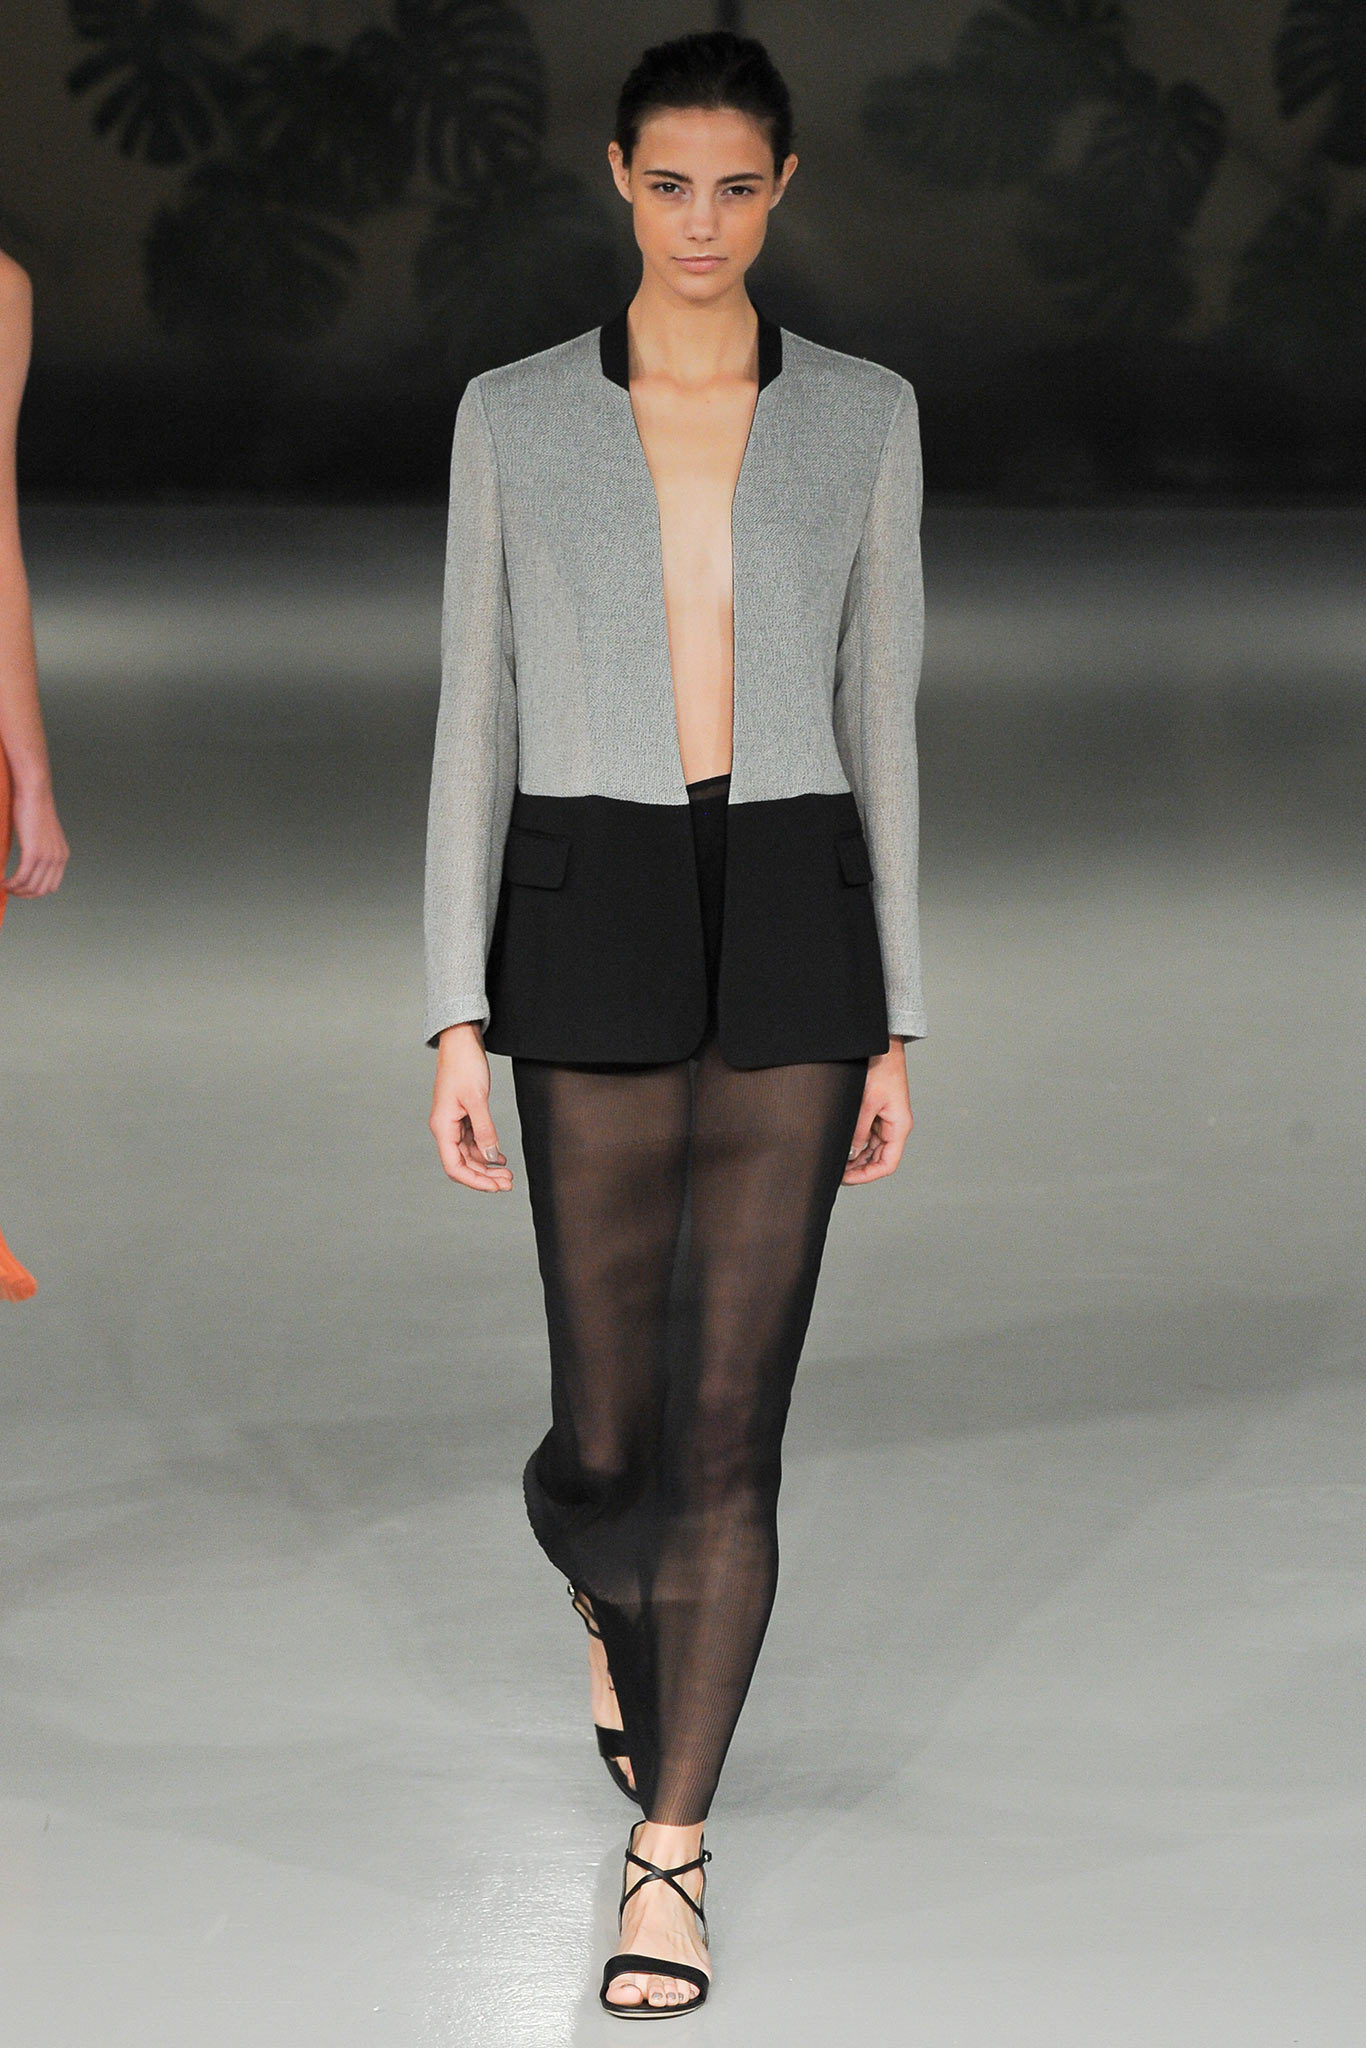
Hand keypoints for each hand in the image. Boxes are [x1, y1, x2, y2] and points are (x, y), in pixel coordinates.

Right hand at [3, 780, 67, 896]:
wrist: (34, 793)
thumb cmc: (34, 809)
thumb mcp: (42, 834)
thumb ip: (40, 850)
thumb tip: (29, 862)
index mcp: (62, 856)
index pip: (51, 886)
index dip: (34, 892)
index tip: (20, 889)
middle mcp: (57, 858)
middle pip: (41, 890)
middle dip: (23, 894)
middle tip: (9, 890)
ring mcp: (47, 857)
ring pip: (30, 886)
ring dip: (15, 890)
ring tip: (4, 886)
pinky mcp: (33, 853)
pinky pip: (21, 877)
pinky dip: (10, 883)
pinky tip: (2, 882)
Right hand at [429, 1022, 514, 1191]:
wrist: (461, 1040)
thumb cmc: (464, 1064)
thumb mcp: (477, 1099)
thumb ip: (484, 1130)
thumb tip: (491, 1157)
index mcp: (442, 1126)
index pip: (454, 1166)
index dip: (474, 1181)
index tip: (496, 1187)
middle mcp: (445, 1128)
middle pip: (462, 1164)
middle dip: (485, 1177)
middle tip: (509, 1184)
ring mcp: (454, 1123)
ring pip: (469, 1154)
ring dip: (487, 1166)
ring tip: (508, 1174)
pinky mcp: (463, 1116)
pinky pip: (473, 1141)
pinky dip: (487, 1151)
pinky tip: (501, 1158)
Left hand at [842, 1037, 912, 1183]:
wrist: (881, 1044)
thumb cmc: (881, 1068)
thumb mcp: (867, 1101)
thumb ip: (859, 1129)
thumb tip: (850, 1152)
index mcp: (899, 1126)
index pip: (887, 1164)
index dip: (867, 1175)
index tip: (846, 1178)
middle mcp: (894, 1127)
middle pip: (878, 1160)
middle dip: (859, 1169)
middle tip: (835, 1173)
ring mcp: (885, 1121)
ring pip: (871, 1150)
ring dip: (855, 1159)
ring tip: (835, 1164)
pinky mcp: (876, 1113)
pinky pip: (867, 1137)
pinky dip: (854, 1145)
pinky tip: (839, 1149)